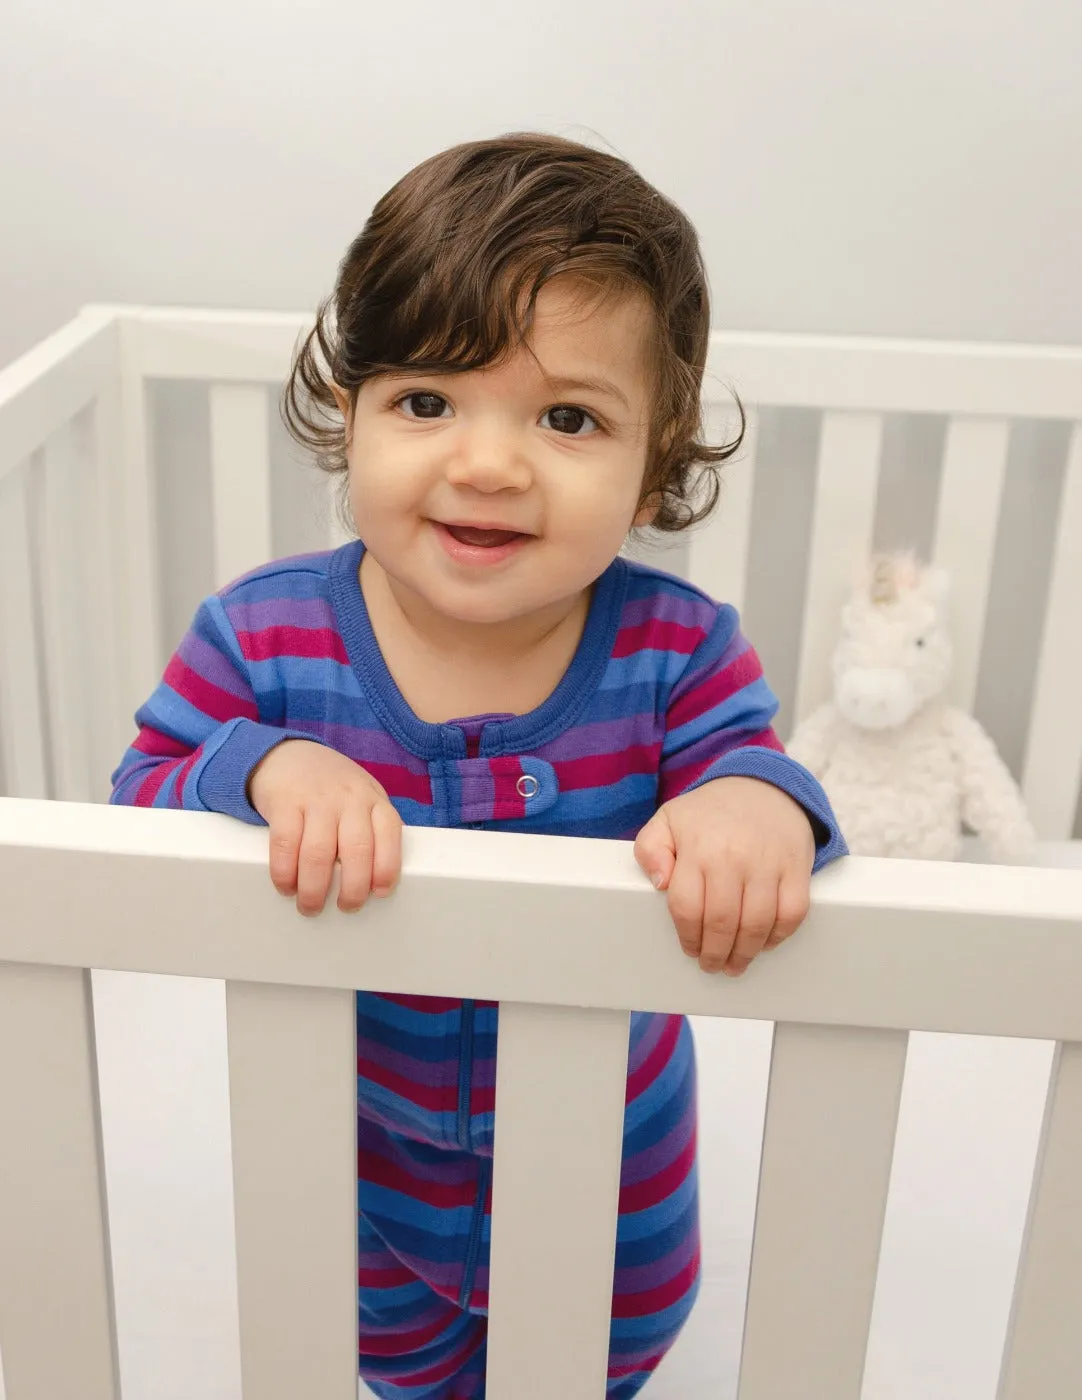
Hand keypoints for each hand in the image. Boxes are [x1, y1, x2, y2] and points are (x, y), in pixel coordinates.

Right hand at [248, 740, 402, 915]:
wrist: (287, 754)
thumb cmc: (331, 787)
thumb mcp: (361, 797)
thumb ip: (372, 827)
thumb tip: (376, 879)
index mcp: (373, 799)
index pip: (389, 833)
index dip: (387, 867)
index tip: (381, 893)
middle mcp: (348, 798)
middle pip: (357, 849)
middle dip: (353, 888)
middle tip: (346, 907)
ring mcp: (316, 799)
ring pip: (319, 853)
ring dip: (315, 889)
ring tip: (310, 906)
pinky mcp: (284, 803)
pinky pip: (285, 844)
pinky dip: (285, 873)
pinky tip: (287, 886)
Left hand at [634, 777, 814, 975]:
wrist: (762, 786)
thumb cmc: (711, 813)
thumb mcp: (668, 820)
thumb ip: (650, 849)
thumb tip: (659, 883)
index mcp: (698, 847)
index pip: (686, 907)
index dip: (687, 936)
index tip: (690, 949)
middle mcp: (733, 856)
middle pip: (721, 923)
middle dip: (714, 953)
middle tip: (712, 965)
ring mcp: (768, 863)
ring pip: (756, 924)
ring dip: (744, 953)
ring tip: (736, 963)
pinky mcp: (796, 867)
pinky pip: (792, 913)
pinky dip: (779, 936)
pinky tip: (764, 942)